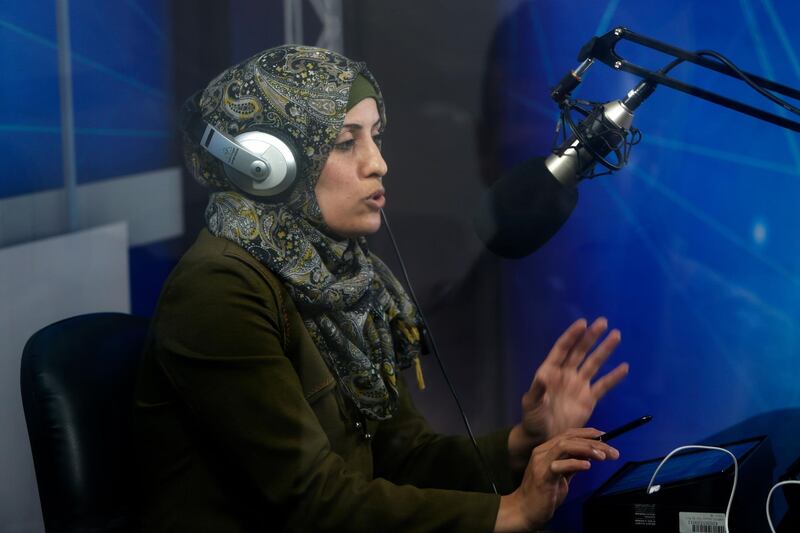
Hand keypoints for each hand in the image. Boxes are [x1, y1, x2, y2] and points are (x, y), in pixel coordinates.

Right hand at [495, 428, 619, 531]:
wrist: (524, 510)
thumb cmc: (543, 494)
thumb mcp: (562, 476)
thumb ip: (572, 464)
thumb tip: (589, 455)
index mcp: (547, 450)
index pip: (568, 434)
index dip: (587, 433)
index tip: (605, 436)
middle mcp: (542, 452)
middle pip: (569, 438)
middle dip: (593, 442)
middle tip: (612, 451)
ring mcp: (541, 463)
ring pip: (564, 446)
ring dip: (586, 449)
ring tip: (603, 456)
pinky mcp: (542, 476)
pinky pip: (558, 465)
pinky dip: (574, 463)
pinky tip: (587, 466)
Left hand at [509, 318, 628, 469]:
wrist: (544, 437)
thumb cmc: (533, 418)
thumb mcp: (532, 405)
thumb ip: (537, 391)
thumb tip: (541, 377)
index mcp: (550, 372)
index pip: (563, 349)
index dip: (572, 336)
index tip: (583, 323)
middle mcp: (566, 374)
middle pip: (580, 352)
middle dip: (591, 337)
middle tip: (603, 322)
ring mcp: (579, 385)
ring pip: (594, 364)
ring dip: (605, 350)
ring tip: (616, 336)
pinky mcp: (589, 399)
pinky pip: (603, 386)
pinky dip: (613, 377)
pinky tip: (624, 367)